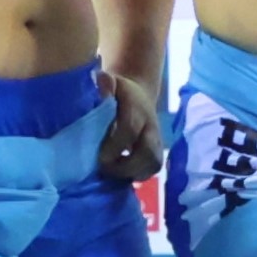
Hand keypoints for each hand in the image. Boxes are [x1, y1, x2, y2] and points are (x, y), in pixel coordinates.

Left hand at [94, 69, 160, 189]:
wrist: (137, 96)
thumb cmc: (116, 92)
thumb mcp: (109, 81)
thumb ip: (104, 84)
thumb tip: (102, 85)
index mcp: (138, 107)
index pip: (130, 129)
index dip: (115, 145)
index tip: (99, 157)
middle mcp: (152, 126)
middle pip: (148, 153)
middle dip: (125, 166)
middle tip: (104, 169)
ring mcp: (157, 140)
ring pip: (153, 164)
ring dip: (132, 173)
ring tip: (111, 173)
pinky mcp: (157, 152)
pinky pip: (152, 170)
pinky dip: (136, 175)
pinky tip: (119, 174)